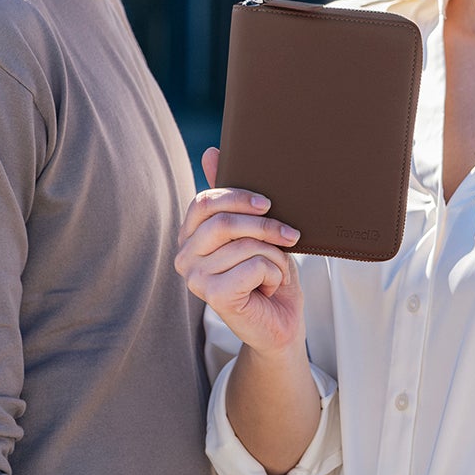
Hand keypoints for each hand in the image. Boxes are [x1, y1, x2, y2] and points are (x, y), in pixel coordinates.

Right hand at [174, 148, 303, 355]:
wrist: (281, 322)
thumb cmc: (267, 274)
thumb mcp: (254, 230)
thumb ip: (232, 197)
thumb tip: (212, 151)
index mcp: (189, 237)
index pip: (204, 203)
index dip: (239, 197)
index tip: (269, 204)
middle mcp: (184, 257)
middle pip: (225, 221)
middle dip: (266, 226)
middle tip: (290, 236)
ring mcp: (194, 278)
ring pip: (246, 244)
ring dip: (274, 256)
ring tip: (273, 271)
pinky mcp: (213, 296)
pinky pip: (253, 265)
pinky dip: (272, 273)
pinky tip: (267, 287)